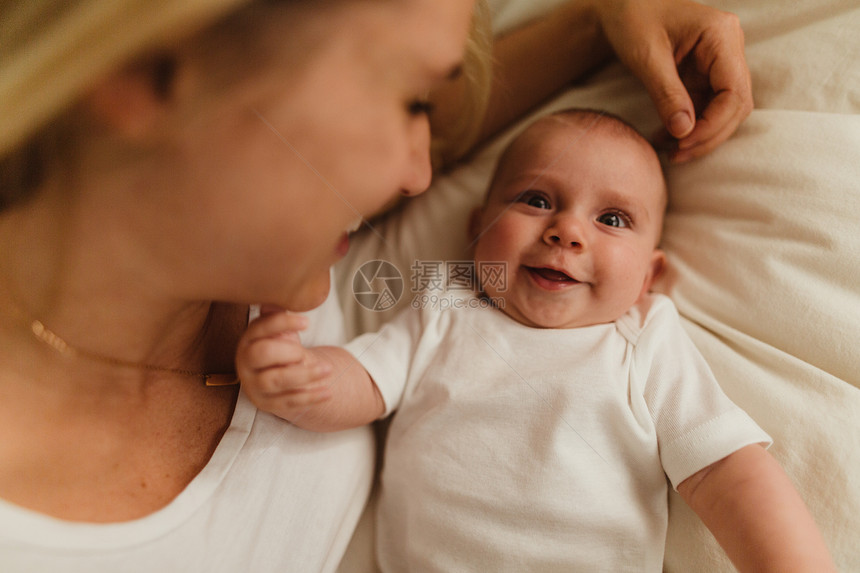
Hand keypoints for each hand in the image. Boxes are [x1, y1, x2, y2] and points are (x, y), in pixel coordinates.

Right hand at [236, 306, 332, 419]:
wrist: (277, 377)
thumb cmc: (280, 347)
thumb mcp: (279, 331)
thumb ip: (279, 315)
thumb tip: (285, 292)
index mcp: (248, 339)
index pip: (261, 328)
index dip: (283, 323)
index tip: (307, 322)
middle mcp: (245, 363)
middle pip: (261, 355)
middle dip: (288, 352)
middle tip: (307, 352)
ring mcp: (254, 386)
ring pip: (275, 381)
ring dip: (304, 375)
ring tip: (328, 370)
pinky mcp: (267, 405)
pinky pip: (288, 403)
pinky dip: (310, 397)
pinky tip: (328, 391)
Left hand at [593, 0, 752, 161]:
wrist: (621, 8)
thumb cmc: (632, 21)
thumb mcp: (646, 57)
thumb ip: (666, 94)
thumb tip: (684, 133)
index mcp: (721, 35)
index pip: (734, 91)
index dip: (713, 124)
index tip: (683, 143)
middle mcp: (729, 47)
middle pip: (736, 105)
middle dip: (708, 135)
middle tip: (676, 154)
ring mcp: (721, 61)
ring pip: (725, 110)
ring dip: (699, 135)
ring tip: (668, 149)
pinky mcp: (707, 74)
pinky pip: (709, 107)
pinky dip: (690, 126)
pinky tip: (666, 137)